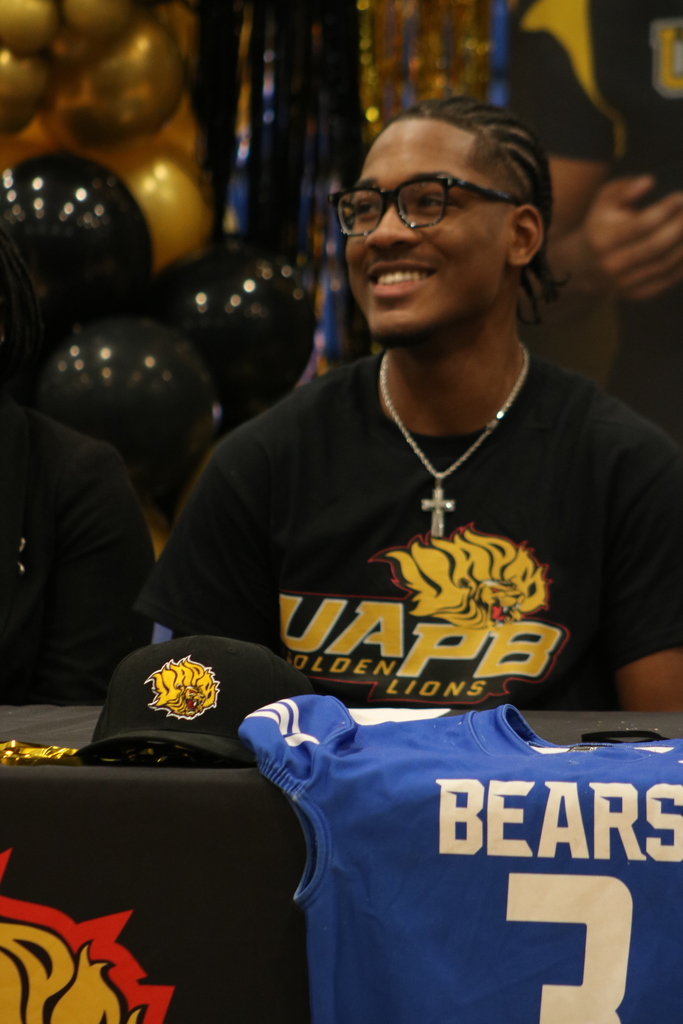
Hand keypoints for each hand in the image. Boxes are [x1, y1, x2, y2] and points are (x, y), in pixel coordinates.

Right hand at [583, 175, 682, 300]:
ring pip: (664, 264)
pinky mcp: (636, 295)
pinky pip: (666, 280)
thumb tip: (649, 182)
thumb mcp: (603, 202)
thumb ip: (624, 188)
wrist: (583, 267)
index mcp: (603, 240)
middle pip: (655, 246)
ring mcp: (624, 283)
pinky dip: (682, 265)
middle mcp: (612, 264)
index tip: (681, 198)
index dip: (665, 210)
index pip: (641, 225)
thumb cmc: (600, 226)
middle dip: (680, 227)